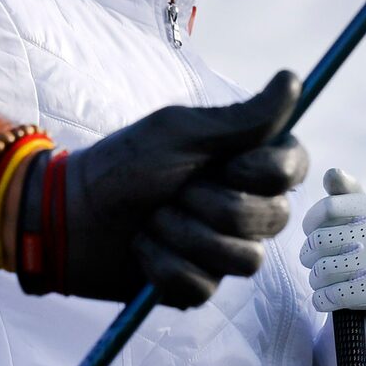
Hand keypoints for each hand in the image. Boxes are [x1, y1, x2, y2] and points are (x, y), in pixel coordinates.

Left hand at [40, 71, 309, 304]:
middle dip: (211, 205)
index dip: (261, 172)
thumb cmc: (125, 164)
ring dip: (183, 236)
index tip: (222, 163)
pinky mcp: (200, 286)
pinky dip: (163, 265)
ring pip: (244, 259)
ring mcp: (226, 250)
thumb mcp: (182, 133)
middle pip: (274, 218)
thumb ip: (244, 117)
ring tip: (152, 222)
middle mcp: (248, 207)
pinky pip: (204, 286)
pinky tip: (142, 249)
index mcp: (248, 164)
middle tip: (172, 191)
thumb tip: (294, 78)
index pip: (296, 169)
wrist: (69, 215)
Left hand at [301, 169, 365, 355]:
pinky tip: (327, 299)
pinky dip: (321, 300)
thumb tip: (331, 174)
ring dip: (315, 280)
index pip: (330, 207)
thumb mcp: (362, 219)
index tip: (310, 230)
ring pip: (322, 270)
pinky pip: (331, 296)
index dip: (311, 221)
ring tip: (320, 281)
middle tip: (312, 262)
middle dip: (308, 255)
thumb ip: (344, 195)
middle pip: (321, 240)